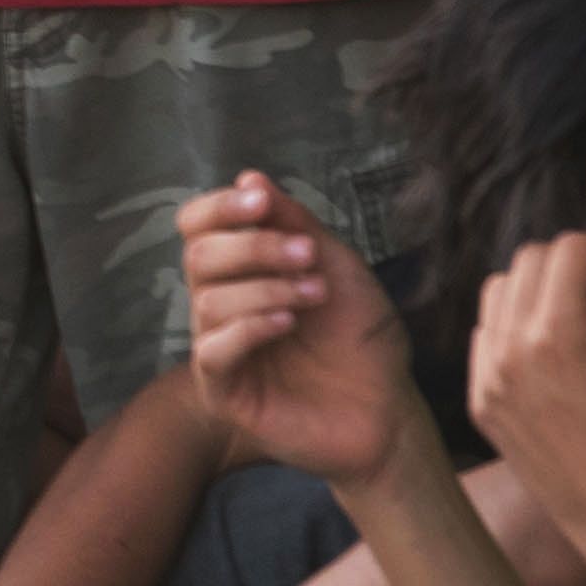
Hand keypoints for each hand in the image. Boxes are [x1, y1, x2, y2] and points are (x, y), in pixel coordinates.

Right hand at [183, 173, 427, 488]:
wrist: (388, 408)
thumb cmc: (362, 338)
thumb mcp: (338, 268)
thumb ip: (294, 225)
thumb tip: (248, 176)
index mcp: (240, 272)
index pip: (197, 227)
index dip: (219, 208)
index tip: (261, 200)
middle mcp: (221, 305)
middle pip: (198, 257)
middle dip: (254, 247)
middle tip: (308, 256)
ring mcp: (220, 349)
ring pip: (206, 300)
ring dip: (265, 288)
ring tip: (314, 295)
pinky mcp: (224, 392)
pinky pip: (212, 351)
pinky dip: (248, 328)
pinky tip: (287, 325)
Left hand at [468, 215, 585, 585]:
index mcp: (556, 336)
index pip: (567, 249)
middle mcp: (508, 351)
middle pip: (528, 261)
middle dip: (572, 266)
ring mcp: (485, 378)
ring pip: (499, 292)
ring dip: (540, 291)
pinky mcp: (478, 401)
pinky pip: (485, 336)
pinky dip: (517, 327)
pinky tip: (559, 355)